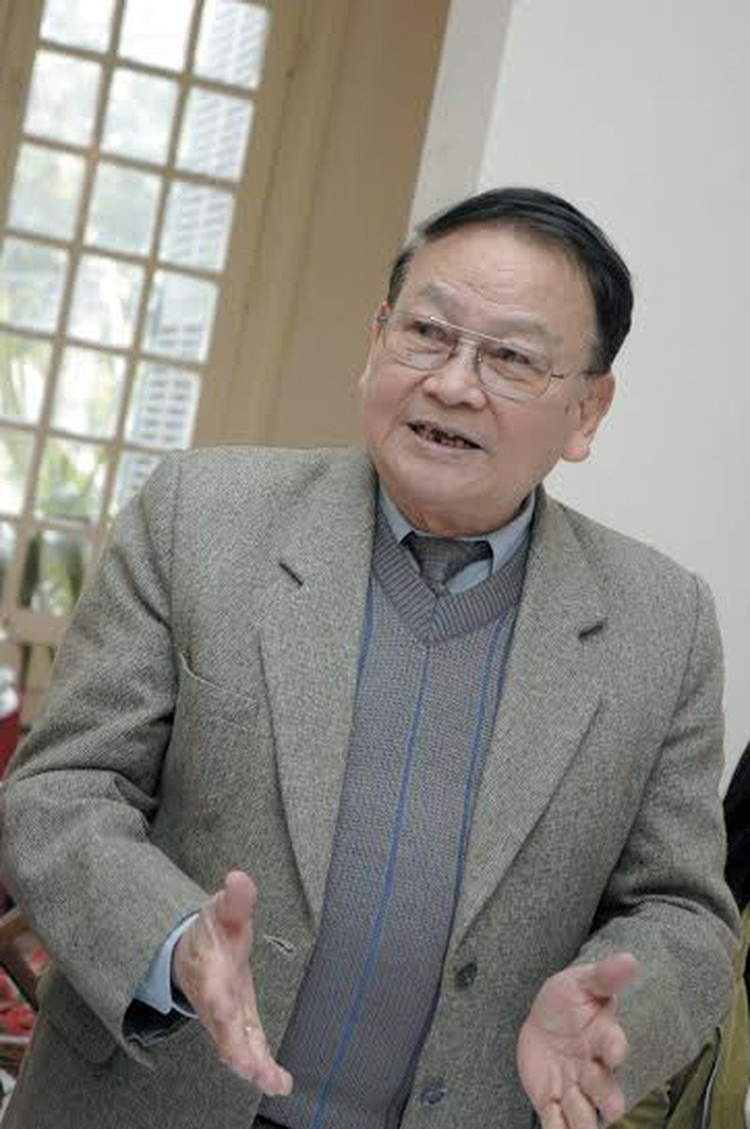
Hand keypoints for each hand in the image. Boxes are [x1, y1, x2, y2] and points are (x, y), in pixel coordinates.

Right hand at [173, 869, 292, 1094]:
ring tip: (274, 1082)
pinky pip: (249, 1050)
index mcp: (210, 971)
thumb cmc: (210, 933)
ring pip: (236, 1048)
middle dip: (236, 1050)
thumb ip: (236, 899)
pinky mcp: (239, 1026)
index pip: (211, 988)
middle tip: (252, 1068)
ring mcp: (226, 1019)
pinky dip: (261, 1068)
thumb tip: (240, 878)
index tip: (223, 1009)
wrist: (192, 953)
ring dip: (253, 1066)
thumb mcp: (223, 910)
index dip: (217, 1001)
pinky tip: (279, 1082)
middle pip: (222, 1030)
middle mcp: (215, 1002)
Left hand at [517, 952, 637, 1128]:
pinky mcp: (552, 1101)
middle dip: (604, 1094)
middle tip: (607, 1103)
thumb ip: (604, 976)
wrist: (542, 1023)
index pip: (614, 1045)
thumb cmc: (567, 1001)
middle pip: (605, 1087)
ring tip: (578, 1120)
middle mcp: (594, 1069)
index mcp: (602, 1038)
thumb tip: (630, 959)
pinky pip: (555, 1122)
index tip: (614, 1052)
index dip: (615, 1049)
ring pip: (584, 1112)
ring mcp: (574, 1089)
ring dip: (582, 1119)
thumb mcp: (580, 982)